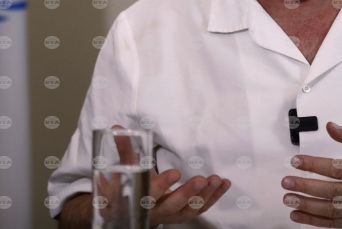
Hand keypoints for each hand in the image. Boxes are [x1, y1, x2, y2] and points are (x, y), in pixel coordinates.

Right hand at [109, 125, 232, 226]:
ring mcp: (172, 214)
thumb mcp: (123, 169)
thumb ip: (124, 149)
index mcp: (140, 200)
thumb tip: (117, 127)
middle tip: (202, 179)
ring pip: (190, 209)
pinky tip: (223, 184)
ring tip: (216, 179)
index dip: (162, 185)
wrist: (131, 212)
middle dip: (188, 193)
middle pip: (173, 205)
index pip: (149, 194)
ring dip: (205, 195)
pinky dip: (214, 197)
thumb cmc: (128, 187)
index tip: (175, 172)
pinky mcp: (185, 214)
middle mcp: (156, 211)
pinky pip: (201, 208)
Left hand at [281, 122, 341, 226]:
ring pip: (332, 209)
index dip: (315, 165)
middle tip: (286, 183)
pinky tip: (298, 216)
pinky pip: (335, 223)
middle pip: (332, 191)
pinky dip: (314, 221)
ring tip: (288, 199)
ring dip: (307, 206)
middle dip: (306, 187)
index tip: (296, 161)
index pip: (338, 168)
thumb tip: (330, 126)